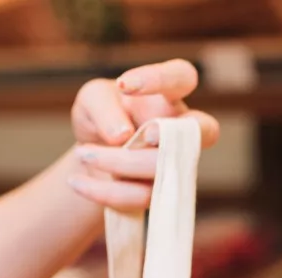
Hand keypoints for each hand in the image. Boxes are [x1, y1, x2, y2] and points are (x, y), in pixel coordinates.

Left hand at [68, 59, 219, 209]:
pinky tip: (78, 182)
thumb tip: (123, 136)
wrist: (92, 158)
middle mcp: (182, 130)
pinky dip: (105, 191)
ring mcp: (176, 165)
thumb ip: (104, 107)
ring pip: (163, 168)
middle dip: (172, 134)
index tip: (125, 86)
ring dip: (118, 163)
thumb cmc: (101, 117)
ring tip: (83, 154)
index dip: (162, 79)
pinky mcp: (161, 196)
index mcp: (168, 96)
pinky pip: (141, 198)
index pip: (182, 77)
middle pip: (204, 130)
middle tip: (144, 134)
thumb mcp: (92, 101)